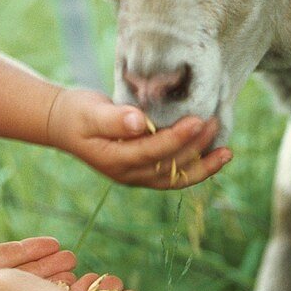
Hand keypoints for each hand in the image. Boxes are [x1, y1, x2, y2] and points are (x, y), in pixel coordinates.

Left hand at [0, 217, 75, 282]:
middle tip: (74, 264)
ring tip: (77, 268)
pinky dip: (50, 285)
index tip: (53, 246)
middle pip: (18, 279)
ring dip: (53, 279)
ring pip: (27, 290)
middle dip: (47, 270)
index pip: (0, 262)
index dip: (27, 254)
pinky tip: (69, 275)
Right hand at [46, 88, 231, 188]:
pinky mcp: (145, 170)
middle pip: (169, 166)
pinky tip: (214, 155)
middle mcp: (129, 174)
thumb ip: (113, 118)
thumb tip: (139, 122)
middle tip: (214, 122)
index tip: (198, 120)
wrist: (64, 124)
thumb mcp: (89, 112)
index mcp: (115, 160)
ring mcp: (137, 176)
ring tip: (227, 152)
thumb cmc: (76, 113)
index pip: (152, 152)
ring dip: (203, 166)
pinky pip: (174, 174)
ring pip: (176, 178)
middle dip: (195, 147)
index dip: (177, 139)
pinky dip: (196, 167)